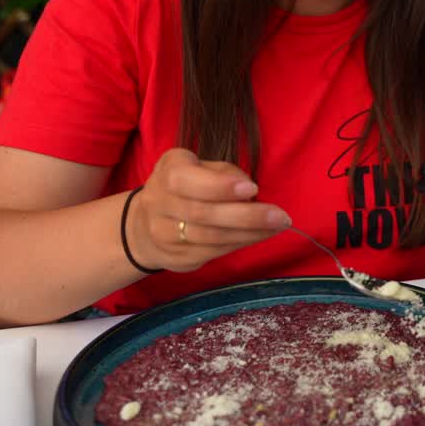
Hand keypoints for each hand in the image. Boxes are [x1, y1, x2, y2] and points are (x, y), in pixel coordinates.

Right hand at [127, 148, 291, 272]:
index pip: (186, 180)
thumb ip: (223, 174)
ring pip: (210, 238)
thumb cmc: (187, 187)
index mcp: (167, 172)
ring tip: (277, 227)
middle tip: (280, 216)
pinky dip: (240, 244)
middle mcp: (158, 202)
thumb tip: (249, 190)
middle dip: (246, 216)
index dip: (219, 186)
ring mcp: (163, 234)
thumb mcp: (200, 167)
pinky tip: (260, 236)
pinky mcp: (175, 257)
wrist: (145, 224)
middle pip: (202, 213)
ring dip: (249, 233)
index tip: (252, 188)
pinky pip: (212, 252)